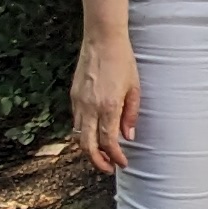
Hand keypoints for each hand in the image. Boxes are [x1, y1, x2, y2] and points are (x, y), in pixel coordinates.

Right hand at [71, 34, 140, 173]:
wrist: (102, 40)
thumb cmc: (123, 62)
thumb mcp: (134, 88)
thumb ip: (131, 115)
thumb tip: (128, 137)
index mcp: (108, 106)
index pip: (108, 142)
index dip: (116, 157)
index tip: (123, 163)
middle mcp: (90, 107)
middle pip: (87, 145)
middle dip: (97, 161)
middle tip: (109, 168)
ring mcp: (78, 102)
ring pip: (77, 135)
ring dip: (89, 149)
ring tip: (102, 155)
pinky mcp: (73, 95)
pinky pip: (75, 121)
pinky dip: (83, 133)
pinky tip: (94, 134)